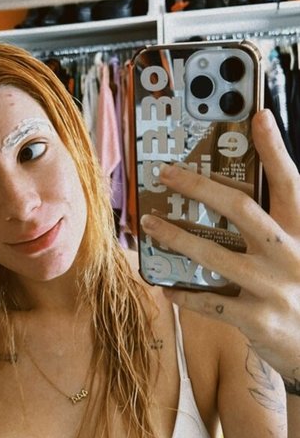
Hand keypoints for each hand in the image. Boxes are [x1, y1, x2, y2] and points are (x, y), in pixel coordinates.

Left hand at [140, 109, 299, 384]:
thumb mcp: (299, 254)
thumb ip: (279, 227)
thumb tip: (235, 200)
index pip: (290, 183)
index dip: (275, 149)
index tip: (257, 117)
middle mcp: (289, 255)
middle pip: (241, 209)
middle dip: (200, 187)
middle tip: (168, 173)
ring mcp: (273, 288)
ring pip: (215, 255)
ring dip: (177, 237)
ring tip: (151, 224)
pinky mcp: (257, 320)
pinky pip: (210, 301)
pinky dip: (184, 293)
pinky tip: (164, 285)